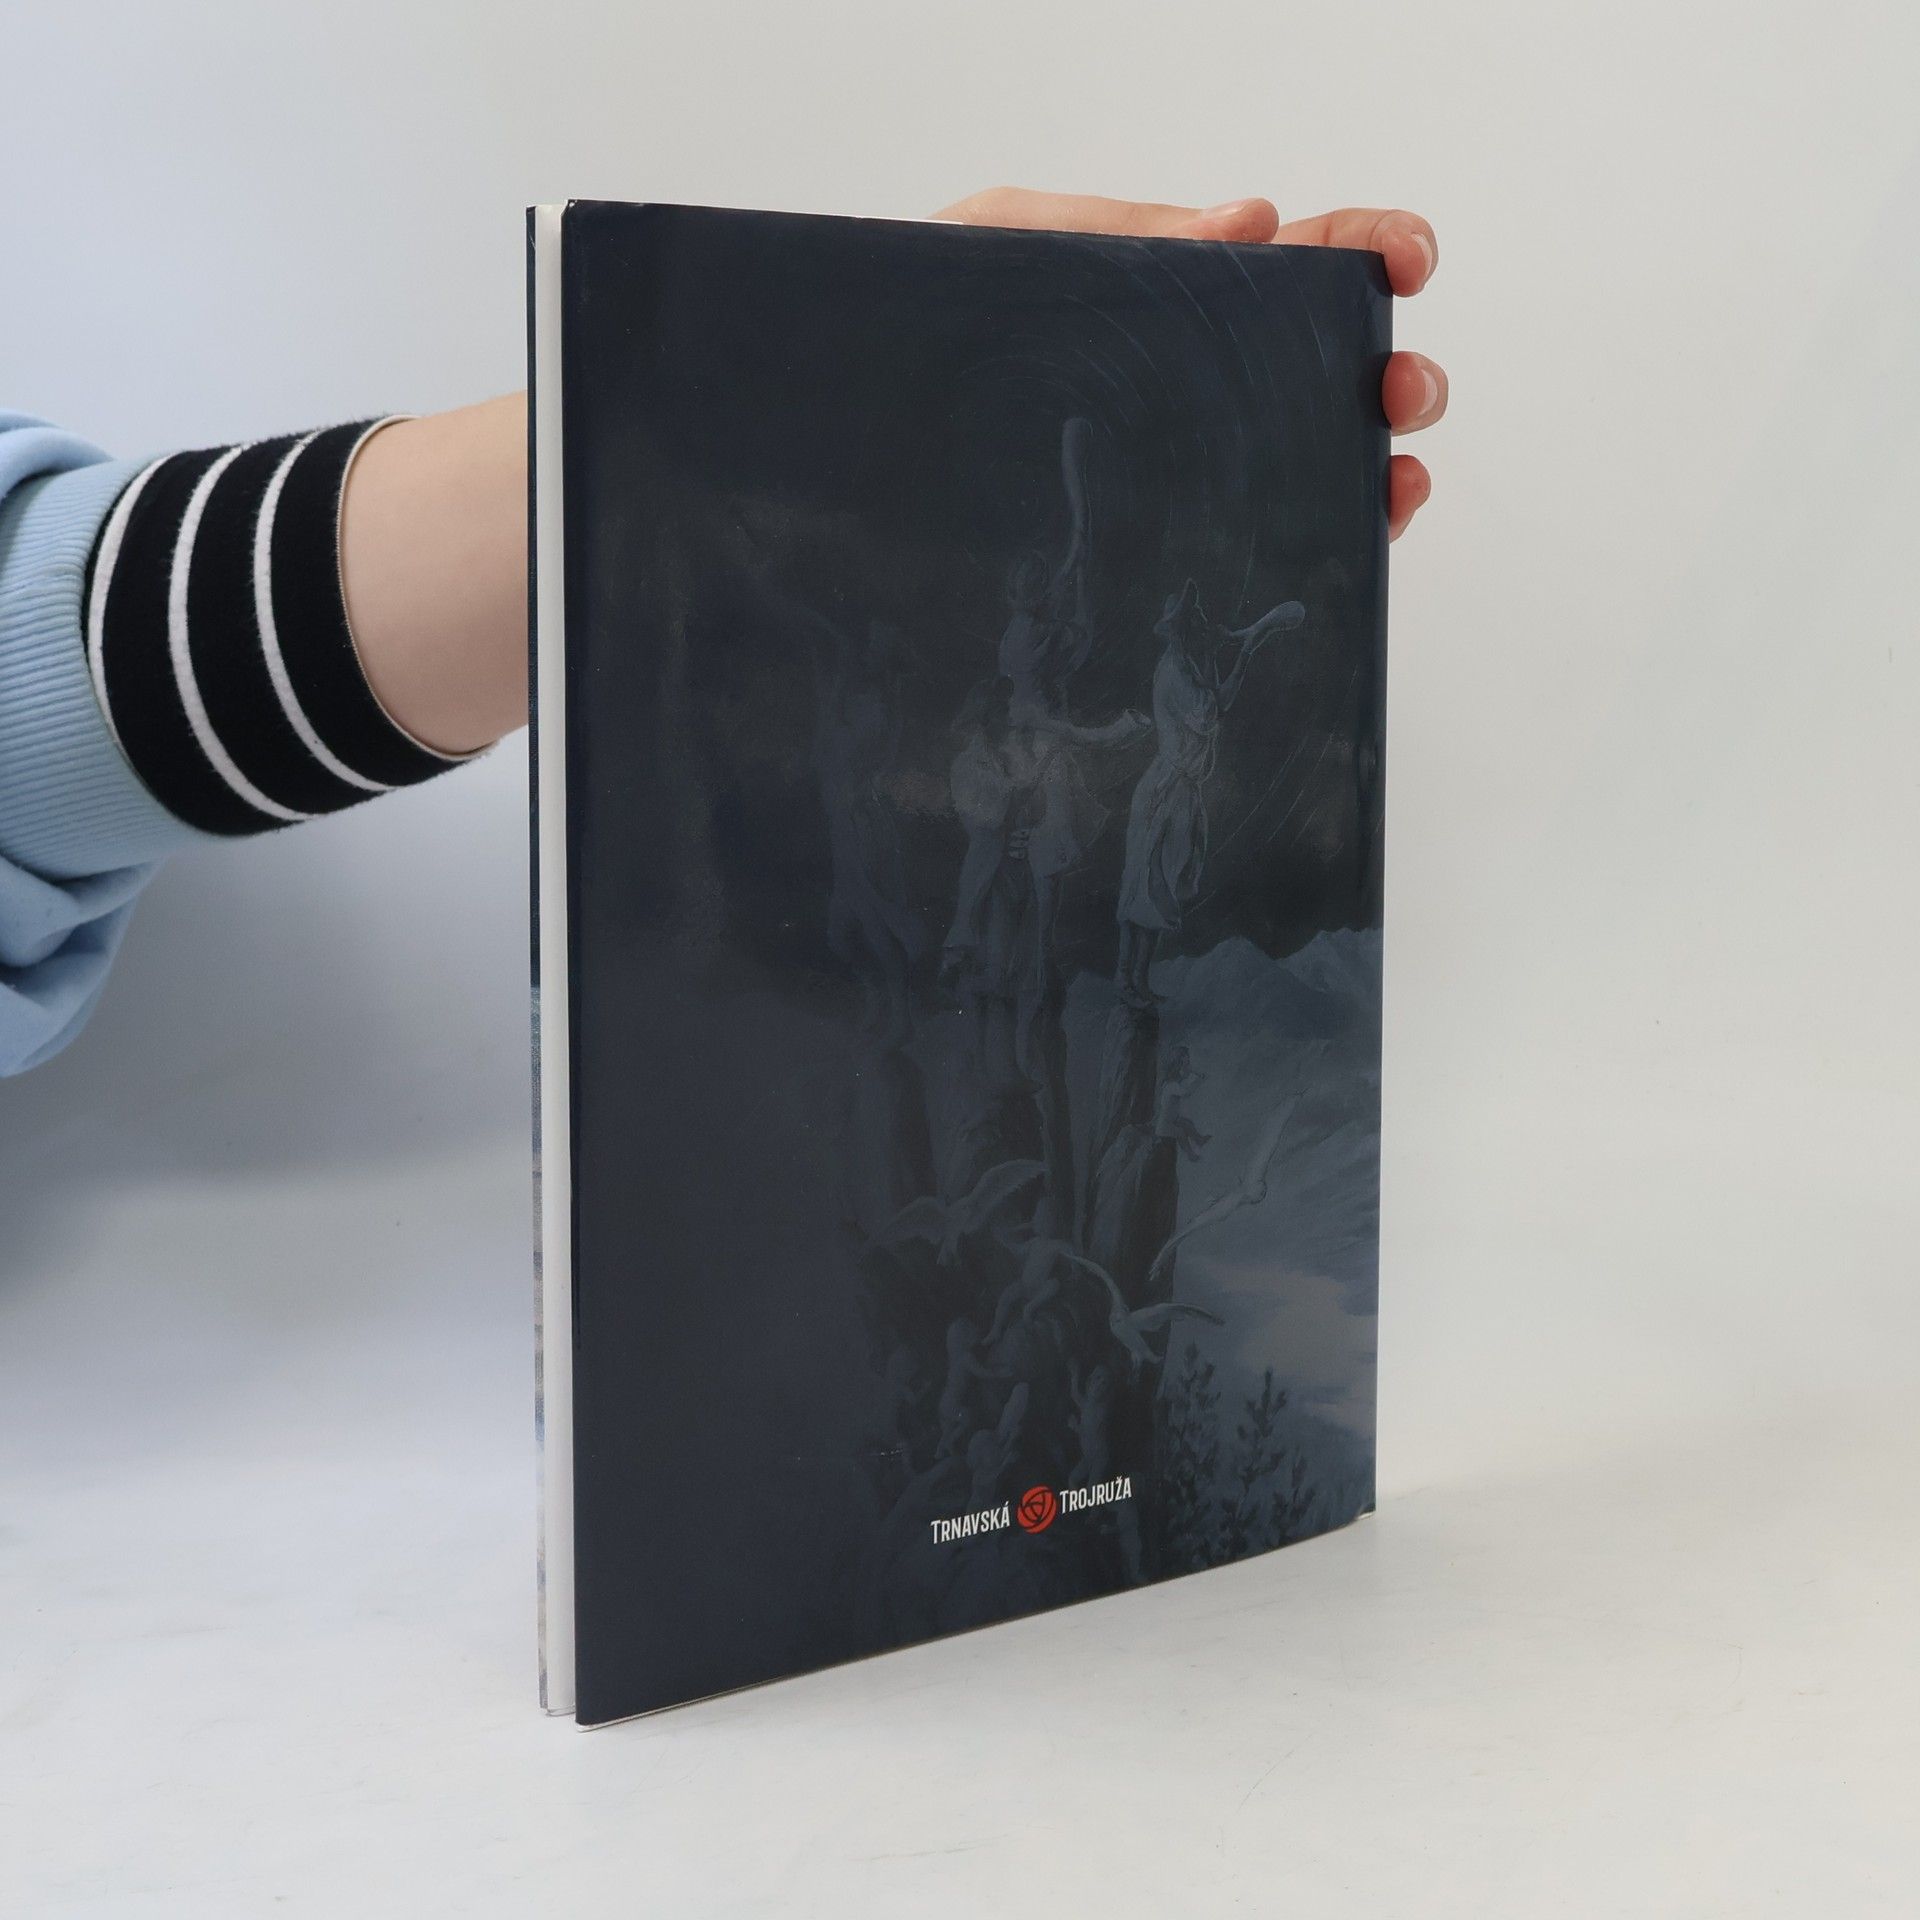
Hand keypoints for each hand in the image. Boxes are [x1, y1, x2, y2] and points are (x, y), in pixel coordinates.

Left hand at [937, 189, 1444, 541]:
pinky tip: (1355, 533)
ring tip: (1394, 471)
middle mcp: (1194, 390)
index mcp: (1170, 295)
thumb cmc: (904, 328)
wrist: (832, 435)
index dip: (1368, 247)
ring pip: (1318, 464)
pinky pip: (1264, 548)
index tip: (1407, 258)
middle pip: (1331, 373)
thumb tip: (1250, 223)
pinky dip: (1332, 542)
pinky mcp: (1153, 556)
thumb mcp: (995, 244)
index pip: (1297, 260)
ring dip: (1380, 462)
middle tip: (1400, 388)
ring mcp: (1184, 475)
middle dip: (1396, 375)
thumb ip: (1113, 234)